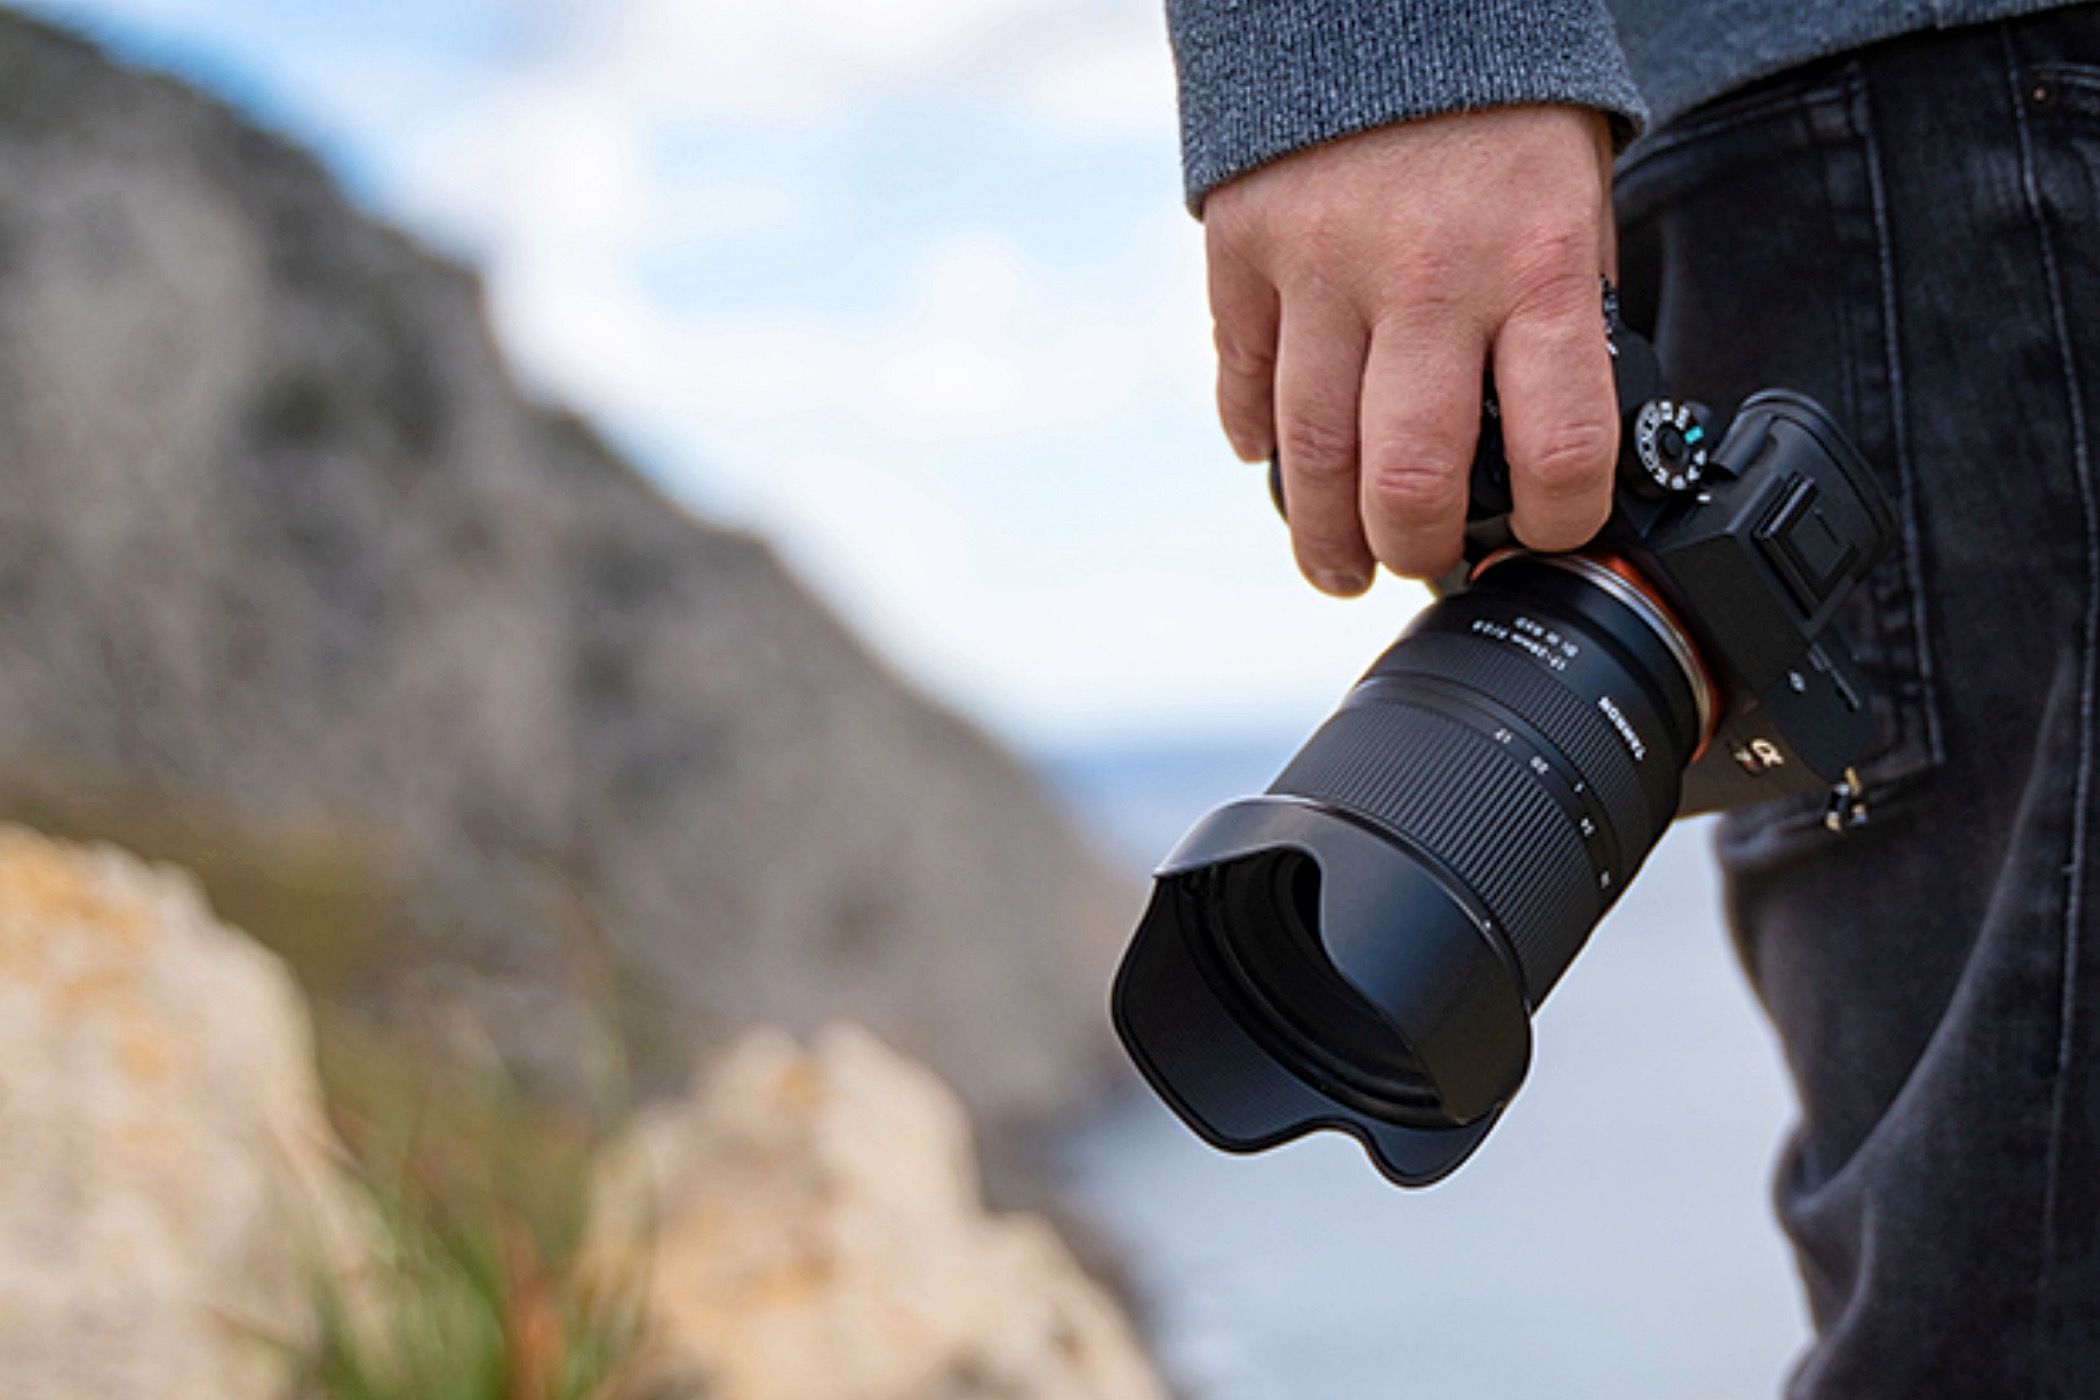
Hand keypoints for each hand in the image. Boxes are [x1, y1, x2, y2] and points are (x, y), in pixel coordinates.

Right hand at [1203, 105, 1619, 593]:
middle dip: (1415, 552)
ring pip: (1310, 455)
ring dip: (1323, 535)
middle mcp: (1427, 278)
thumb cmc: (1497, 108)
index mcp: (1536, 266)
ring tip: (1338, 566)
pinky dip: (1256, 435)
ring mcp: (1321, 270)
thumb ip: (1560, 315)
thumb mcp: (1575, 202)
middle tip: (1415, 564)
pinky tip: (1273, 462)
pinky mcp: (1245, 254)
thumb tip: (1550, 438)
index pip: (1560, 449)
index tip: (1546, 532)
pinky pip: (1243, 379)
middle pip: (1409, 482)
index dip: (1558, 522)